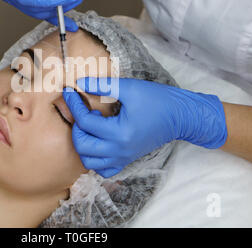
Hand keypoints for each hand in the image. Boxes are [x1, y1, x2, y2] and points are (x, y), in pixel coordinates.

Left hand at [63, 77, 227, 177]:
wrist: (181, 116)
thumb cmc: (158, 100)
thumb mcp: (130, 88)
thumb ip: (103, 85)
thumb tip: (80, 82)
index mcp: (119, 133)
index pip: (85, 121)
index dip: (74, 104)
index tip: (70, 91)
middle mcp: (119, 150)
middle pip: (82, 145)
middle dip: (76, 126)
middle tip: (82, 111)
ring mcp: (123, 158)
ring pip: (89, 161)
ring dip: (83, 144)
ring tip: (90, 126)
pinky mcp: (127, 159)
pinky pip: (103, 169)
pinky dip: (95, 159)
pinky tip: (97, 142)